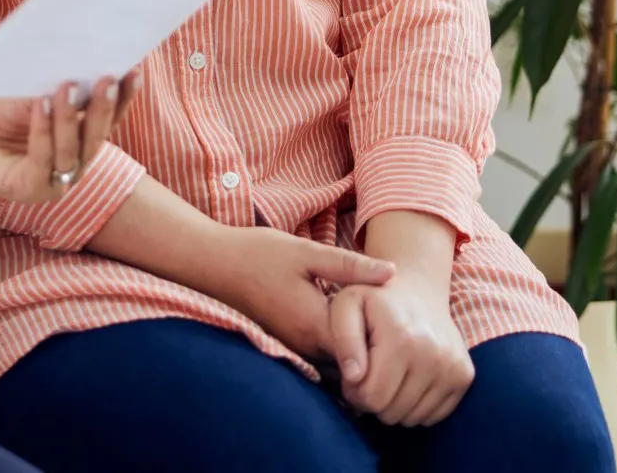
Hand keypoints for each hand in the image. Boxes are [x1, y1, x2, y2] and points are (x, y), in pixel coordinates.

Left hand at [0, 74, 138, 204]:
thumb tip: (94, 62)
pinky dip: (44, 133)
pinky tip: (41, 106)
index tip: (134, 69)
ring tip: (67, 86)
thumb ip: (63, 86)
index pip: (108, 120)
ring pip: (73, 152)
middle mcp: (69, 163)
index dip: (123, 98)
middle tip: (109, 78)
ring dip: (72, 118)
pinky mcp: (26, 190)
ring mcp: (50, 180)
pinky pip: (43, 163)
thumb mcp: (31, 89)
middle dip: (105, 108)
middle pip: (97, 138)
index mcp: (76, 138)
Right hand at [199, 228, 395, 359]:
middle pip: (353, 363)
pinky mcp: (287, 343)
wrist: (214, 263)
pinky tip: (349, 325)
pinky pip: (321, 357)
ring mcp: (294, 347)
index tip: (402, 320)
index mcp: (313, 324)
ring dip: (357, 350)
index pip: (363, 350)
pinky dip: (339, 347)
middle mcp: (304, 345)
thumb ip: (350, 266)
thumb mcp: (307, 252)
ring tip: (379, 327)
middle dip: (375, 350)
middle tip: (398, 327)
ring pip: (337, 363)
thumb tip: (392, 273)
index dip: (385, 339)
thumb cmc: (259, 254)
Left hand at [328, 274, 473, 425]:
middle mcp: (433, 355)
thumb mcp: (346, 306)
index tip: (352, 374)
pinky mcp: (465, 375)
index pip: (371, 398)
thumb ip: (343, 339)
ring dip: (394, 404)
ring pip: (412, 419)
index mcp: (400, 338)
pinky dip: (416, 405)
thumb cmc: (373, 300)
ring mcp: (453, 367)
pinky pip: (433, 416)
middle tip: (369, 375)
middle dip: (373, 400)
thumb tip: (353, 376)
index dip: (353, 392)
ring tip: (388, 375)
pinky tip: (408, 380)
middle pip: (392, 412)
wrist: (418, 288)